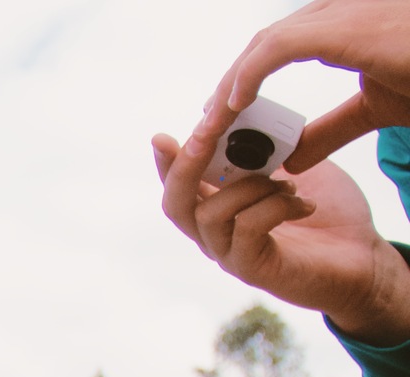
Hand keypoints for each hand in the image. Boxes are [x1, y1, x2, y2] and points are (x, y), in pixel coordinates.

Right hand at [153, 130, 409, 343]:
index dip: (167, 162)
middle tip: (202, 136)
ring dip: (250, 187)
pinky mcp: (252, 268)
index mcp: (218, 209)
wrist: (363, 258)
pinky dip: (276, 206)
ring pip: (210, 214)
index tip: (162, 136)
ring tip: (290, 184)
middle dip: (184, 167)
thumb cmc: (327, 213)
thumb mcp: (294, 166)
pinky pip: (247, 227)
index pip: (178, 186)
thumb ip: (264, 147)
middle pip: (175, 204)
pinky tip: (305, 205)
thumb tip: (237, 116)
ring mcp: (230, 254)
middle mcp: (215, 235)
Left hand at [197, 0, 409, 171]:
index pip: (277, 46)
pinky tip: (234, 106)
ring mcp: (343, 14)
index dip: (244, 78)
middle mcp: (338, 11)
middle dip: (228, 84)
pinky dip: (251, 75)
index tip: (222, 115)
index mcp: (344, 25)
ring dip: (231, 85)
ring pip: (263, 44)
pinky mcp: (347, 28)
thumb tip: (292, 159)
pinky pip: (279, 47)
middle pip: (263, 44)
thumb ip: (331, 129)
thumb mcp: (374, 109)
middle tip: (205, 127)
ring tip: (212, 125)